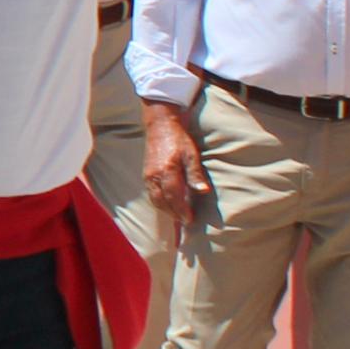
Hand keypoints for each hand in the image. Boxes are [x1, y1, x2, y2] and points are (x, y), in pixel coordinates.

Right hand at [141, 99, 208, 223]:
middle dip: (173, 214)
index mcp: (167, 171)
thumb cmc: (179, 139)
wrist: (160, 125)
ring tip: (178, 217)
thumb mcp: (192, 154)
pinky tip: (168, 205)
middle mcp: (154, 176)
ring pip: (155, 200)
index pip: (174, 197)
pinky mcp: (146, 174)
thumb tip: (203, 192)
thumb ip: (196, 174)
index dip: (182, 211)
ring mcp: (148, 176)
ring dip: (166, 210)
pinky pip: (152, 194)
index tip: (190, 220)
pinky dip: (160, 203)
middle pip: (162, 202)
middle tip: (185, 223)